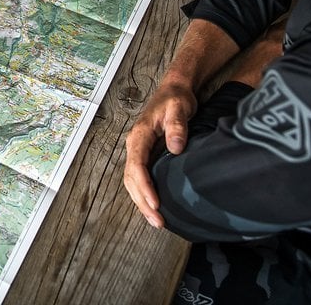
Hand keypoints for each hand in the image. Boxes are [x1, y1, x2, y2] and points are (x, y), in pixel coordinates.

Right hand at [123, 78, 197, 228]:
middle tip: (157, 221)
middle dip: (142, 202)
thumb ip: (177, 126)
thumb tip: (174, 147)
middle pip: (131, 179)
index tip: (155, 203)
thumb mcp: (179, 108)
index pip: (137, 165)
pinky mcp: (146, 155)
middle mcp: (135, 145)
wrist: (174, 90)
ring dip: (142, 202)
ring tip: (156, 221)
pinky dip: (144, 194)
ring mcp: (139, 151)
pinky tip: (154, 206)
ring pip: (132, 182)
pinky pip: (140, 178)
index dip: (145, 186)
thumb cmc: (176, 98)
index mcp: (140, 135)